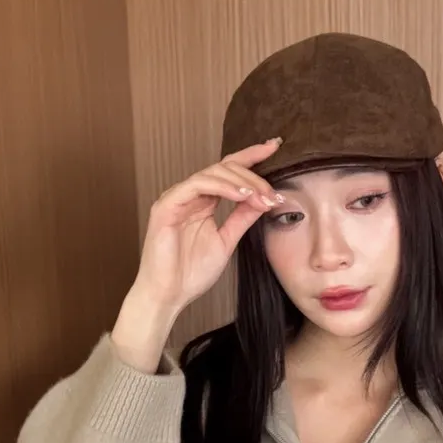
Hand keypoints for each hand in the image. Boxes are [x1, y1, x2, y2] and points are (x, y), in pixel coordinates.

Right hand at [111, 139, 282, 372]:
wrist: (168, 295)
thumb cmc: (190, 273)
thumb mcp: (227, 241)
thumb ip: (242, 218)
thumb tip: (264, 200)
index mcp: (203, 202)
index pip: (229, 171)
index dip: (251, 157)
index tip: (274, 147)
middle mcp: (190, 195)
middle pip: (224, 168)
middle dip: (253, 177)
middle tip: (273, 194)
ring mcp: (177, 198)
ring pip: (213, 173)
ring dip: (242, 182)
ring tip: (261, 196)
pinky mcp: (167, 205)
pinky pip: (196, 185)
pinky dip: (221, 187)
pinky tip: (241, 196)